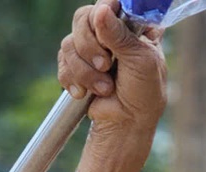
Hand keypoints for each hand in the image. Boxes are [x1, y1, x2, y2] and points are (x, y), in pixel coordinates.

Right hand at [59, 1, 166, 144]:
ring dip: (84, 70)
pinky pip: (62, 61)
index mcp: (131, 25)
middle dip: (91, 46)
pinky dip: (72, 78)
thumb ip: (120, 35)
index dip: (104, 14)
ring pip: (69, 42)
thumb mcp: (141, 60)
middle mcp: (109, 32)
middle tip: (106, 65)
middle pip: (83, 18)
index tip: (107, 34)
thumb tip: (102, 10)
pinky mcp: (75, 65)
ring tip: (104, 88)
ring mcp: (91, 48)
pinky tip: (84, 93)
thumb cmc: (143, 93)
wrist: (125, 125)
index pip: (109, 3)